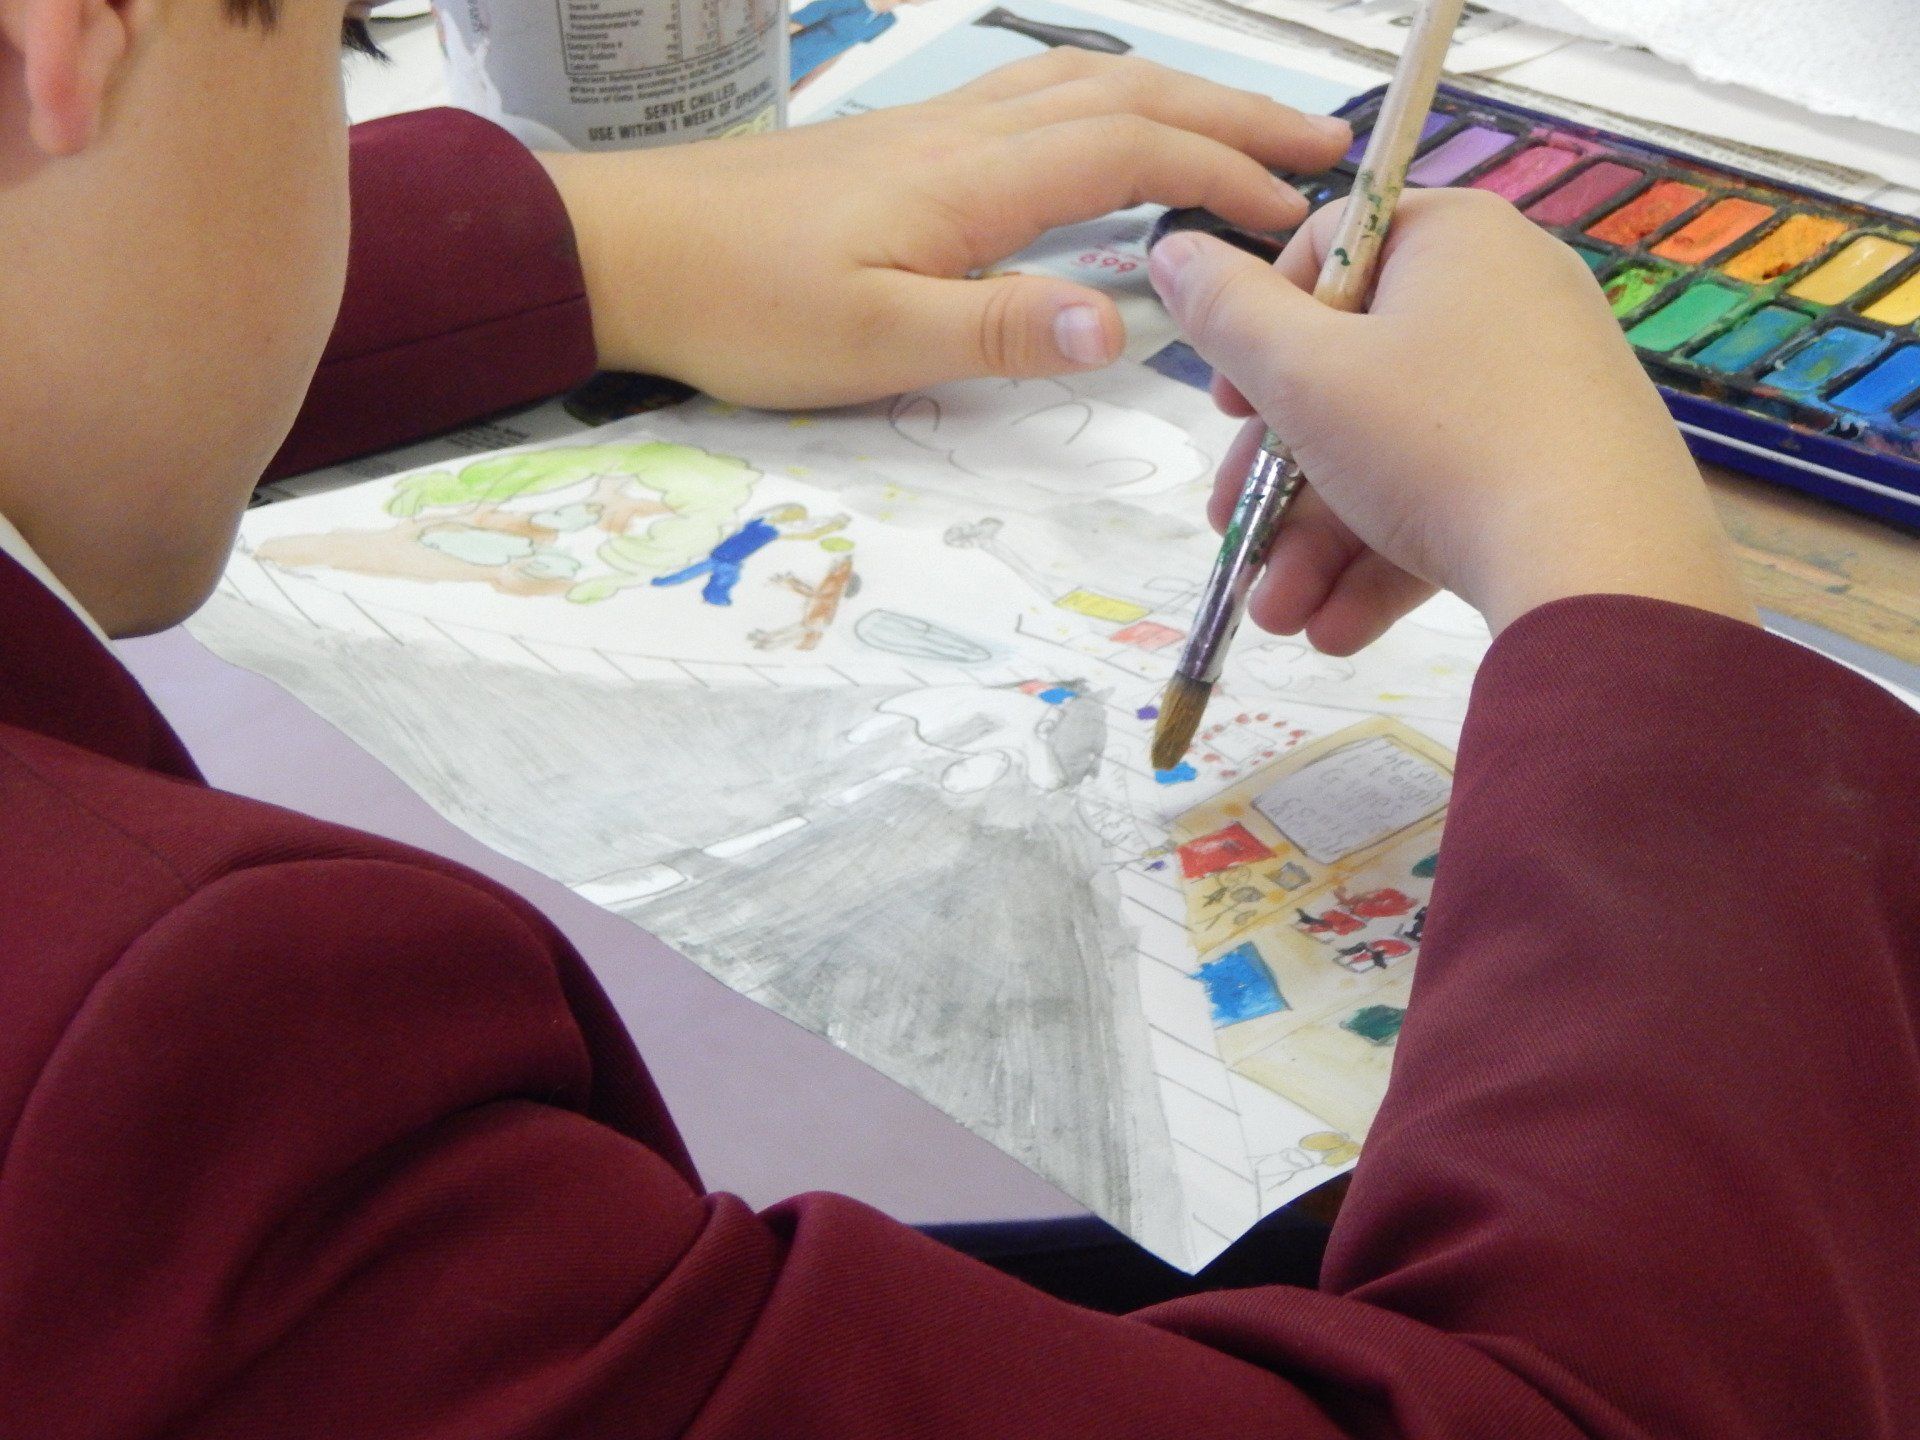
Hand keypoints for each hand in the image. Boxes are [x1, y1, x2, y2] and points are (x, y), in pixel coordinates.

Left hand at [535, 50, 1349, 406]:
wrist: (627, 248)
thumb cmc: (742, 304)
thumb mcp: (873, 341)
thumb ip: (1000, 329)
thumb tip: (1126, 324)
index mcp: (977, 181)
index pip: (1136, 150)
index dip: (1229, 170)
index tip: (1305, 204)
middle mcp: (969, 135)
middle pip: (1127, 96)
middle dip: (1231, 118)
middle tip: (1319, 147)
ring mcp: (936, 130)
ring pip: (1083, 84)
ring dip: (1175, 99)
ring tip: (1240, 133)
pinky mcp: (905, 144)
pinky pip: (1037, 98)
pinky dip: (1107, 101)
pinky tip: (1108, 131)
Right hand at [1148, 189, 1756, 649]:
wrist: (1602, 565)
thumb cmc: (1439, 440)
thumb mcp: (1303, 374)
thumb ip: (1226, 313)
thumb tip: (1174, 248)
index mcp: (1453, 239)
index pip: (1327, 249)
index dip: (1260, 328)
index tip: (1230, 407)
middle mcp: (1506, 295)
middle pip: (1352, 373)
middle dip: (1279, 478)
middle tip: (1232, 532)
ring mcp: (1542, 386)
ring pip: (1395, 454)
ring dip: (1319, 541)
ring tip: (1280, 617)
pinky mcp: (1562, 467)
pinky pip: (1453, 495)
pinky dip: (1389, 557)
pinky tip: (1337, 629)